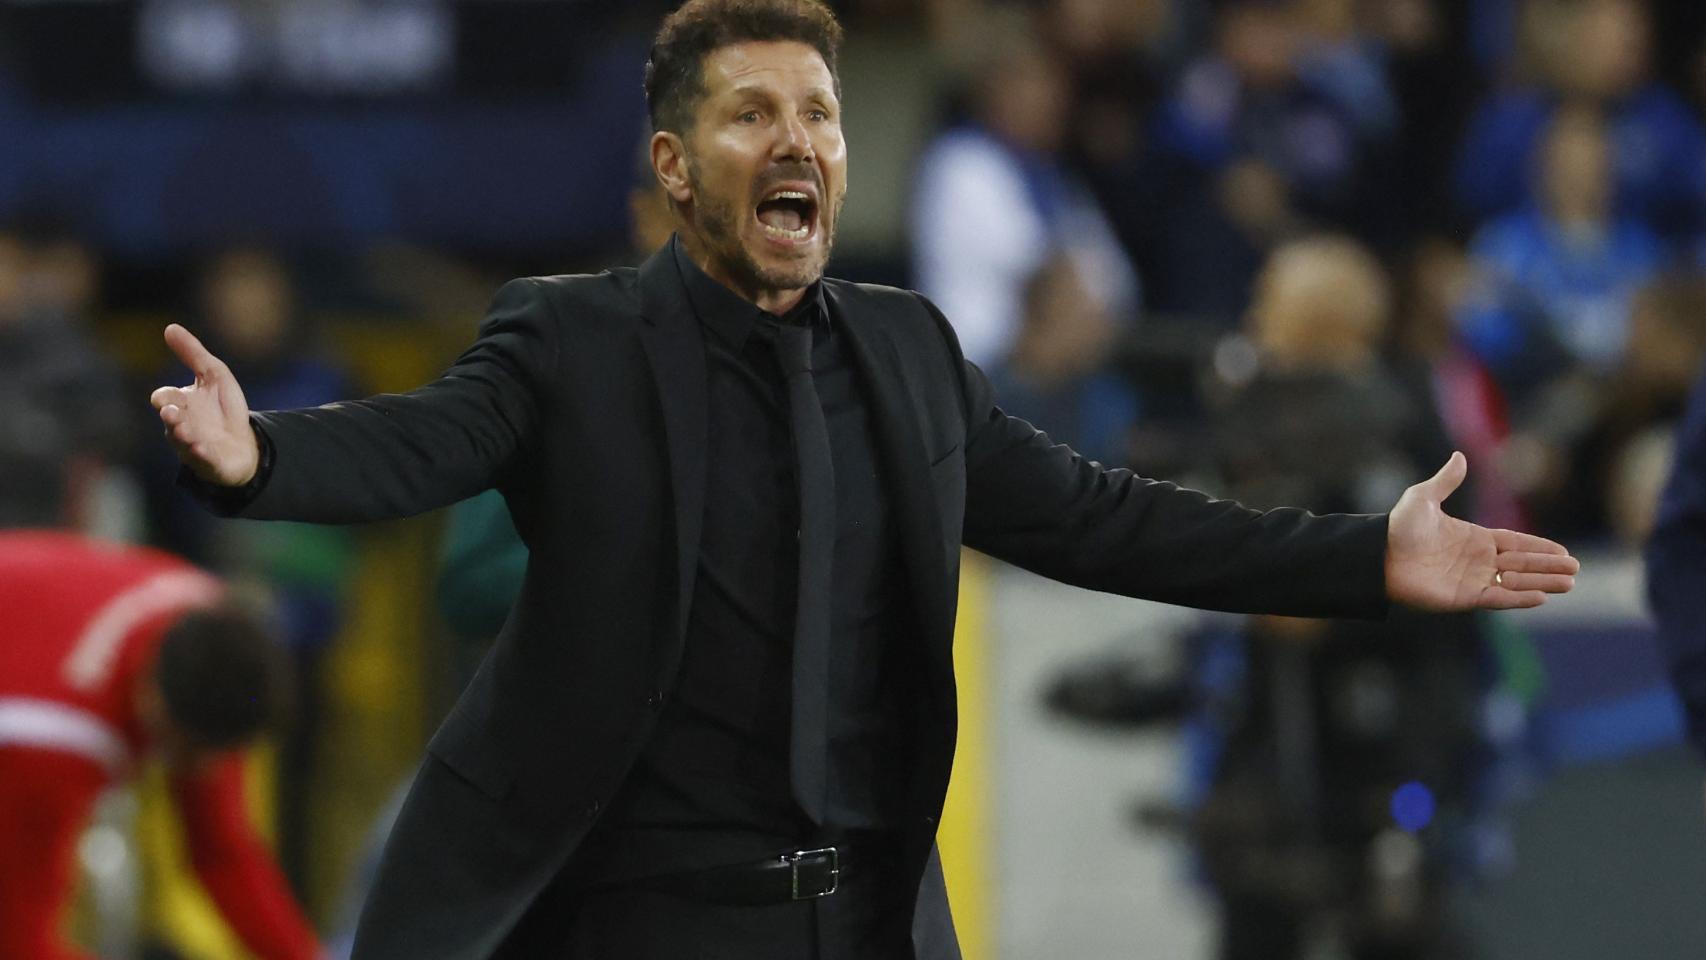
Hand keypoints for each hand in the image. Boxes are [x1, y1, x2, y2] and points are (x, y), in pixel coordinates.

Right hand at [150, 324, 258, 485]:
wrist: (245, 442)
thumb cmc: (223, 409)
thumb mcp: (213, 375)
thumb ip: (192, 353)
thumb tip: (169, 327)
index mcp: (180, 403)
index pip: (164, 397)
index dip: (165, 397)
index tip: (168, 398)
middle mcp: (181, 424)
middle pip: (170, 420)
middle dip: (171, 417)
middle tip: (172, 413)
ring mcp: (193, 444)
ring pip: (182, 441)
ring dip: (183, 435)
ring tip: (186, 432)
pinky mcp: (208, 461)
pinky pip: (202, 458)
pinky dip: (201, 454)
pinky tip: (204, 449)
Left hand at [1386, 452, 1578, 610]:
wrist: (1378, 556)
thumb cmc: (1398, 528)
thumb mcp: (1423, 498)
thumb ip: (1445, 480)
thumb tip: (1460, 455)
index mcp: (1474, 538)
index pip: (1515, 543)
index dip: (1539, 547)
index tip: (1564, 553)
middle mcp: (1477, 560)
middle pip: (1522, 563)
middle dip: (1549, 567)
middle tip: (1576, 569)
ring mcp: (1472, 579)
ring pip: (1516, 582)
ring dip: (1542, 582)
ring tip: (1570, 584)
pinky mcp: (1463, 598)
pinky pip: (1498, 598)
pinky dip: (1519, 599)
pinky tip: (1541, 598)